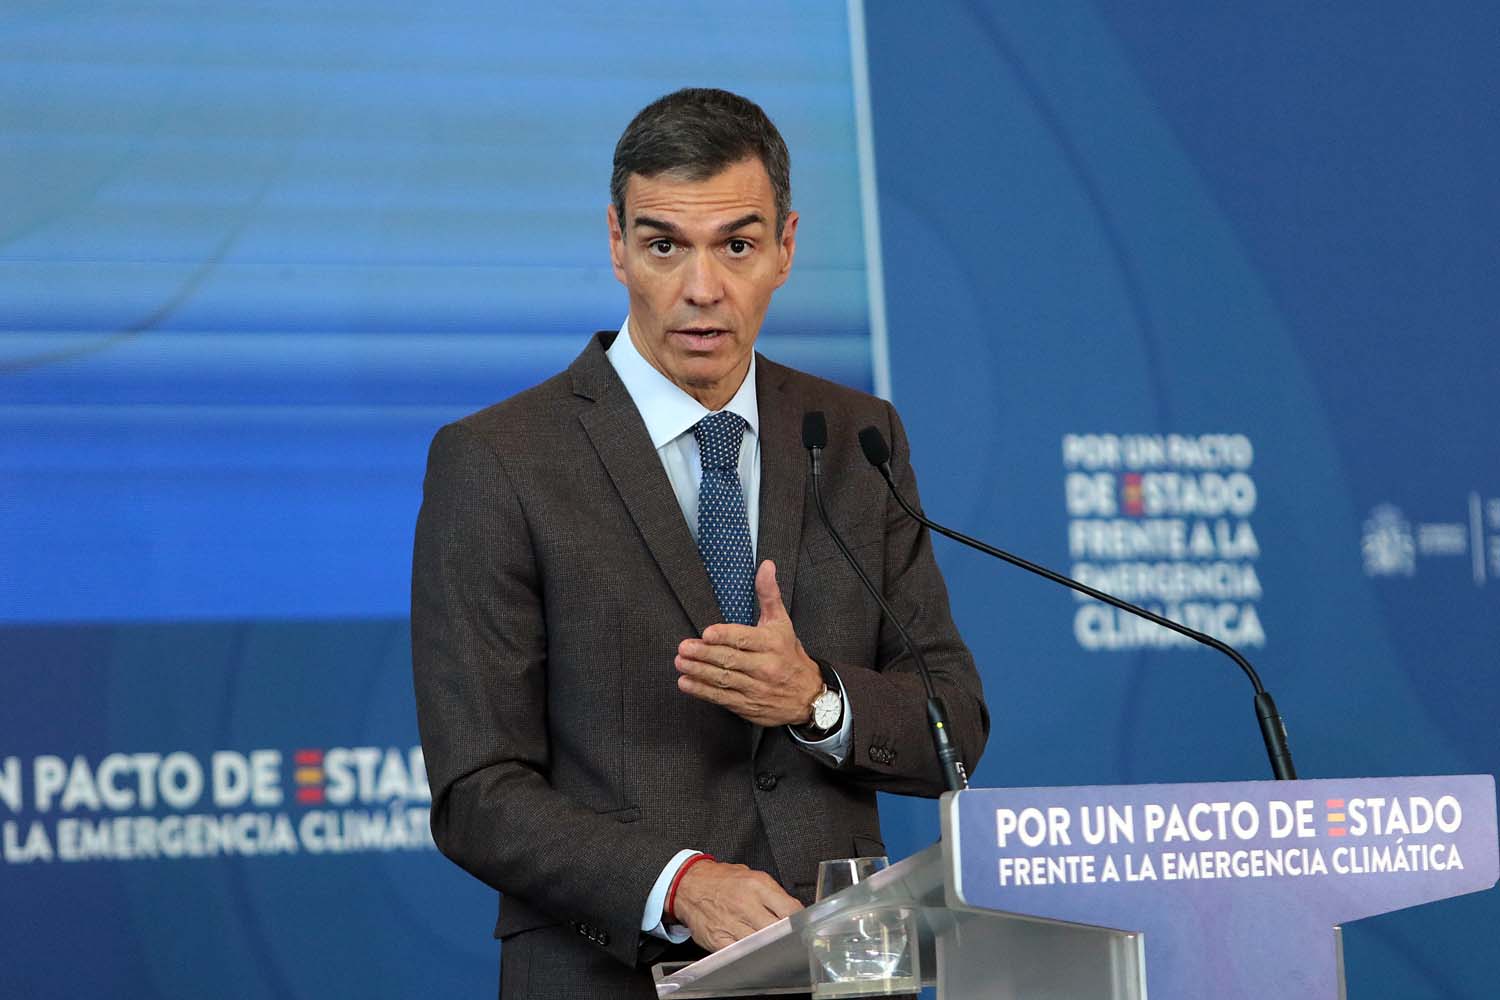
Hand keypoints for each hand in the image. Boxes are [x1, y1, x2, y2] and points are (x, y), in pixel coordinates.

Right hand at [671, 859, 803, 950]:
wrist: (689, 884)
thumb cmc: (722, 880)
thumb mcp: (752, 875)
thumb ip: (774, 893)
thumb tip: (795, 911)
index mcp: (757, 886)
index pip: (789, 909)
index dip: (800, 922)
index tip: (804, 927)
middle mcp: (745, 905)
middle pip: (778, 930)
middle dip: (788, 937)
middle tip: (792, 940)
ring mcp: (731, 924)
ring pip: (761, 945)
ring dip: (771, 948)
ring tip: (774, 947)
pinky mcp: (718, 939)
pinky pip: (740, 954)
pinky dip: (750, 955)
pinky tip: (754, 952)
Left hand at [676, 560, 823, 726]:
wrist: (809, 696)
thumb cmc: (790, 654)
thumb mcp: (782, 622)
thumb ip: (769, 594)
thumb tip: (766, 565)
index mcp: (772, 644)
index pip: (745, 639)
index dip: (725, 636)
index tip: (706, 634)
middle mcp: (765, 667)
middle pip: (730, 660)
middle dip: (704, 654)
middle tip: (684, 648)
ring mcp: (756, 689)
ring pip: (724, 680)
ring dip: (699, 672)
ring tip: (681, 663)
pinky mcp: (748, 706)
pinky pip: (722, 698)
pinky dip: (702, 691)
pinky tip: (687, 683)